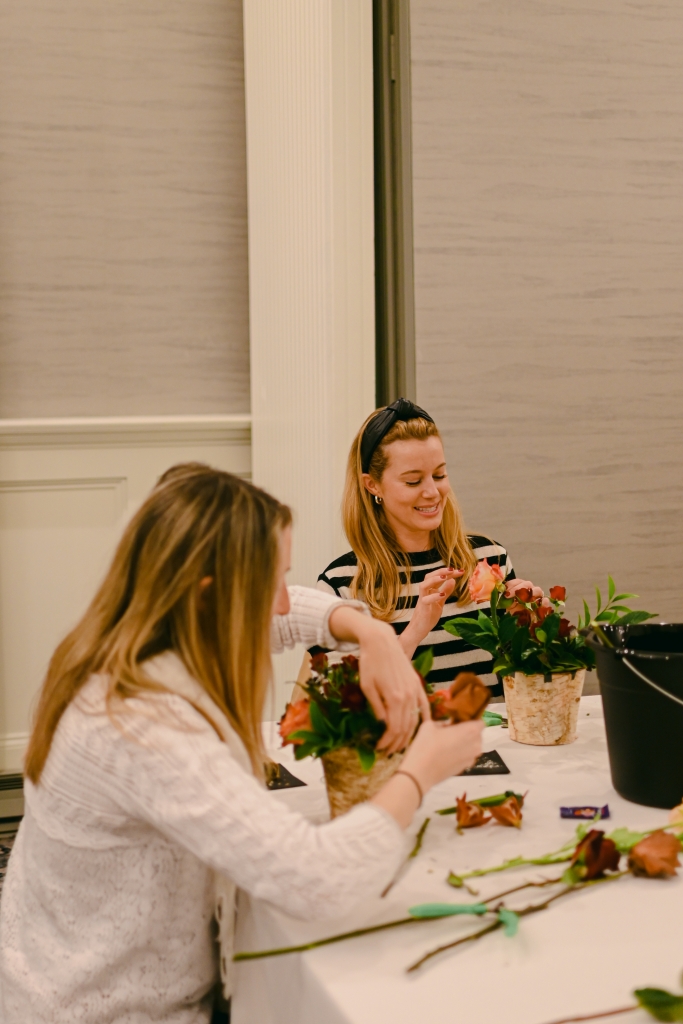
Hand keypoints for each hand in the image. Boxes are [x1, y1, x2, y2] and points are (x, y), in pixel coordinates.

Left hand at [327, 607, 429, 752]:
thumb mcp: (367, 686)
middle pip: (405, 728)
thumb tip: (382, 726)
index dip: (387, 742)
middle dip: (396, 743)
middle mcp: (408, 696)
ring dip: (408, 735)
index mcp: (394, 698)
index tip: (379, 749)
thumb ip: (376, 708)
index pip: (393, 729)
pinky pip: (424, 705)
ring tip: (400, 745)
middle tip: (387, 752)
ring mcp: (415, 690)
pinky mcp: (416, 684)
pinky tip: (423, 729)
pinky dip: (424, 719)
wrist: (381, 641)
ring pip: (415, 719)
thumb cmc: (369, 663)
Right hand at [398, 567, 462, 658]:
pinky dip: (433, 596)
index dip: (449, 573)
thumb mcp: (440, 602)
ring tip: (445, 576)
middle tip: (454, 569)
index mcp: (429, 590)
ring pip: (424, 585)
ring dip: (434, 579)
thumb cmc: (428, 616)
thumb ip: (445, 591)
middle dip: (441, 571)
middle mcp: (425, 593)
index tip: (461, 570)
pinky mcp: (422, 608)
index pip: (438, 577)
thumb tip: (452, 580)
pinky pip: (425, 600)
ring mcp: (422, 600)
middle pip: (429, 576)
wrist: (419, 630)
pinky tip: (442, 594)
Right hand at [400, 719, 483, 790]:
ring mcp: (471, 759)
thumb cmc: (426, 745)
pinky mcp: (465, 769)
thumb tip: (445, 726)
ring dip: (464, 743)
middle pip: (477, 735)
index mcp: (470, 731)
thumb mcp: (430, 725)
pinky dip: (460, 754)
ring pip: (472, 747)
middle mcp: (475, 745)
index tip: (460, 720)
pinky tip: (446, 754)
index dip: (471, 720)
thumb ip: (441, 723)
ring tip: (448, 743)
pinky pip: (466, 756)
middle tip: (452, 730)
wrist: (420, 772)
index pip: (480, 722)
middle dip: (467, 732)